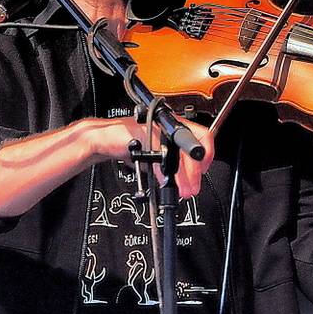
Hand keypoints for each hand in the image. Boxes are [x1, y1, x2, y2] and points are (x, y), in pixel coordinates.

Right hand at [93, 118, 214, 197]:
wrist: (105, 138)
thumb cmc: (130, 144)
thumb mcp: (157, 156)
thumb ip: (172, 165)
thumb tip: (187, 179)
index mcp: (175, 126)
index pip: (203, 136)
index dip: (207, 156)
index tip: (202, 172)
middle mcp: (168, 124)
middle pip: (192, 146)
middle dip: (194, 172)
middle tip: (193, 187)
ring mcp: (155, 128)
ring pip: (176, 152)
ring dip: (181, 175)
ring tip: (183, 188)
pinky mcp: (141, 133)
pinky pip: (157, 154)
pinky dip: (161, 171)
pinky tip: (163, 179)